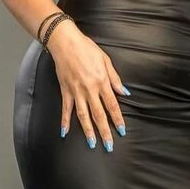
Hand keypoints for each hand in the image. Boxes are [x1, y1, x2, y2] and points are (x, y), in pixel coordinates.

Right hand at [46, 21, 130, 151]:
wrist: (66, 43)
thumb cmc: (87, 49)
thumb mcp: (106, 60)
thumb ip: (115, 79)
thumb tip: (124, 93)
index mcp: (101, 82)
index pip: (112, 105)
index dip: (117, 119)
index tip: (121, 131)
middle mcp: (89, 89)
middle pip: (98, 114)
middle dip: (104, 131)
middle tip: (108, 145)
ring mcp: (76, 91)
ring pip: (83, 115)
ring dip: (88, 130)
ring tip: (91, 143)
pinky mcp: (65, 90)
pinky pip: (66, 109)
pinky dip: (65, 121)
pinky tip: (65, 132)